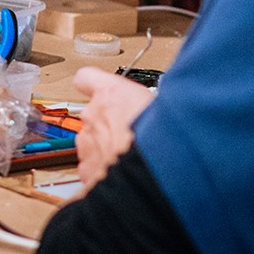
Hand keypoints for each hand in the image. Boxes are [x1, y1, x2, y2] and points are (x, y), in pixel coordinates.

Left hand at [73, 66, 156, 190]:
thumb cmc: (161, 139)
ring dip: (108, 150)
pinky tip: (126, 176)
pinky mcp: (87, 170)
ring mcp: (87, 144)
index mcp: (110, 94)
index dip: (94, 86)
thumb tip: (167, 101)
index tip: (103, 92)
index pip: (87, 78)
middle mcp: (93, 116)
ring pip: (93, 143)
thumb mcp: (165, 107)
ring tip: (134, 159)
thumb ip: (151, 102)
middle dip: (111, 126)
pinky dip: (105, 172)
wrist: (149, 176)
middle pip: (95, 115)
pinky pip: (93, 169)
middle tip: (135, 135)